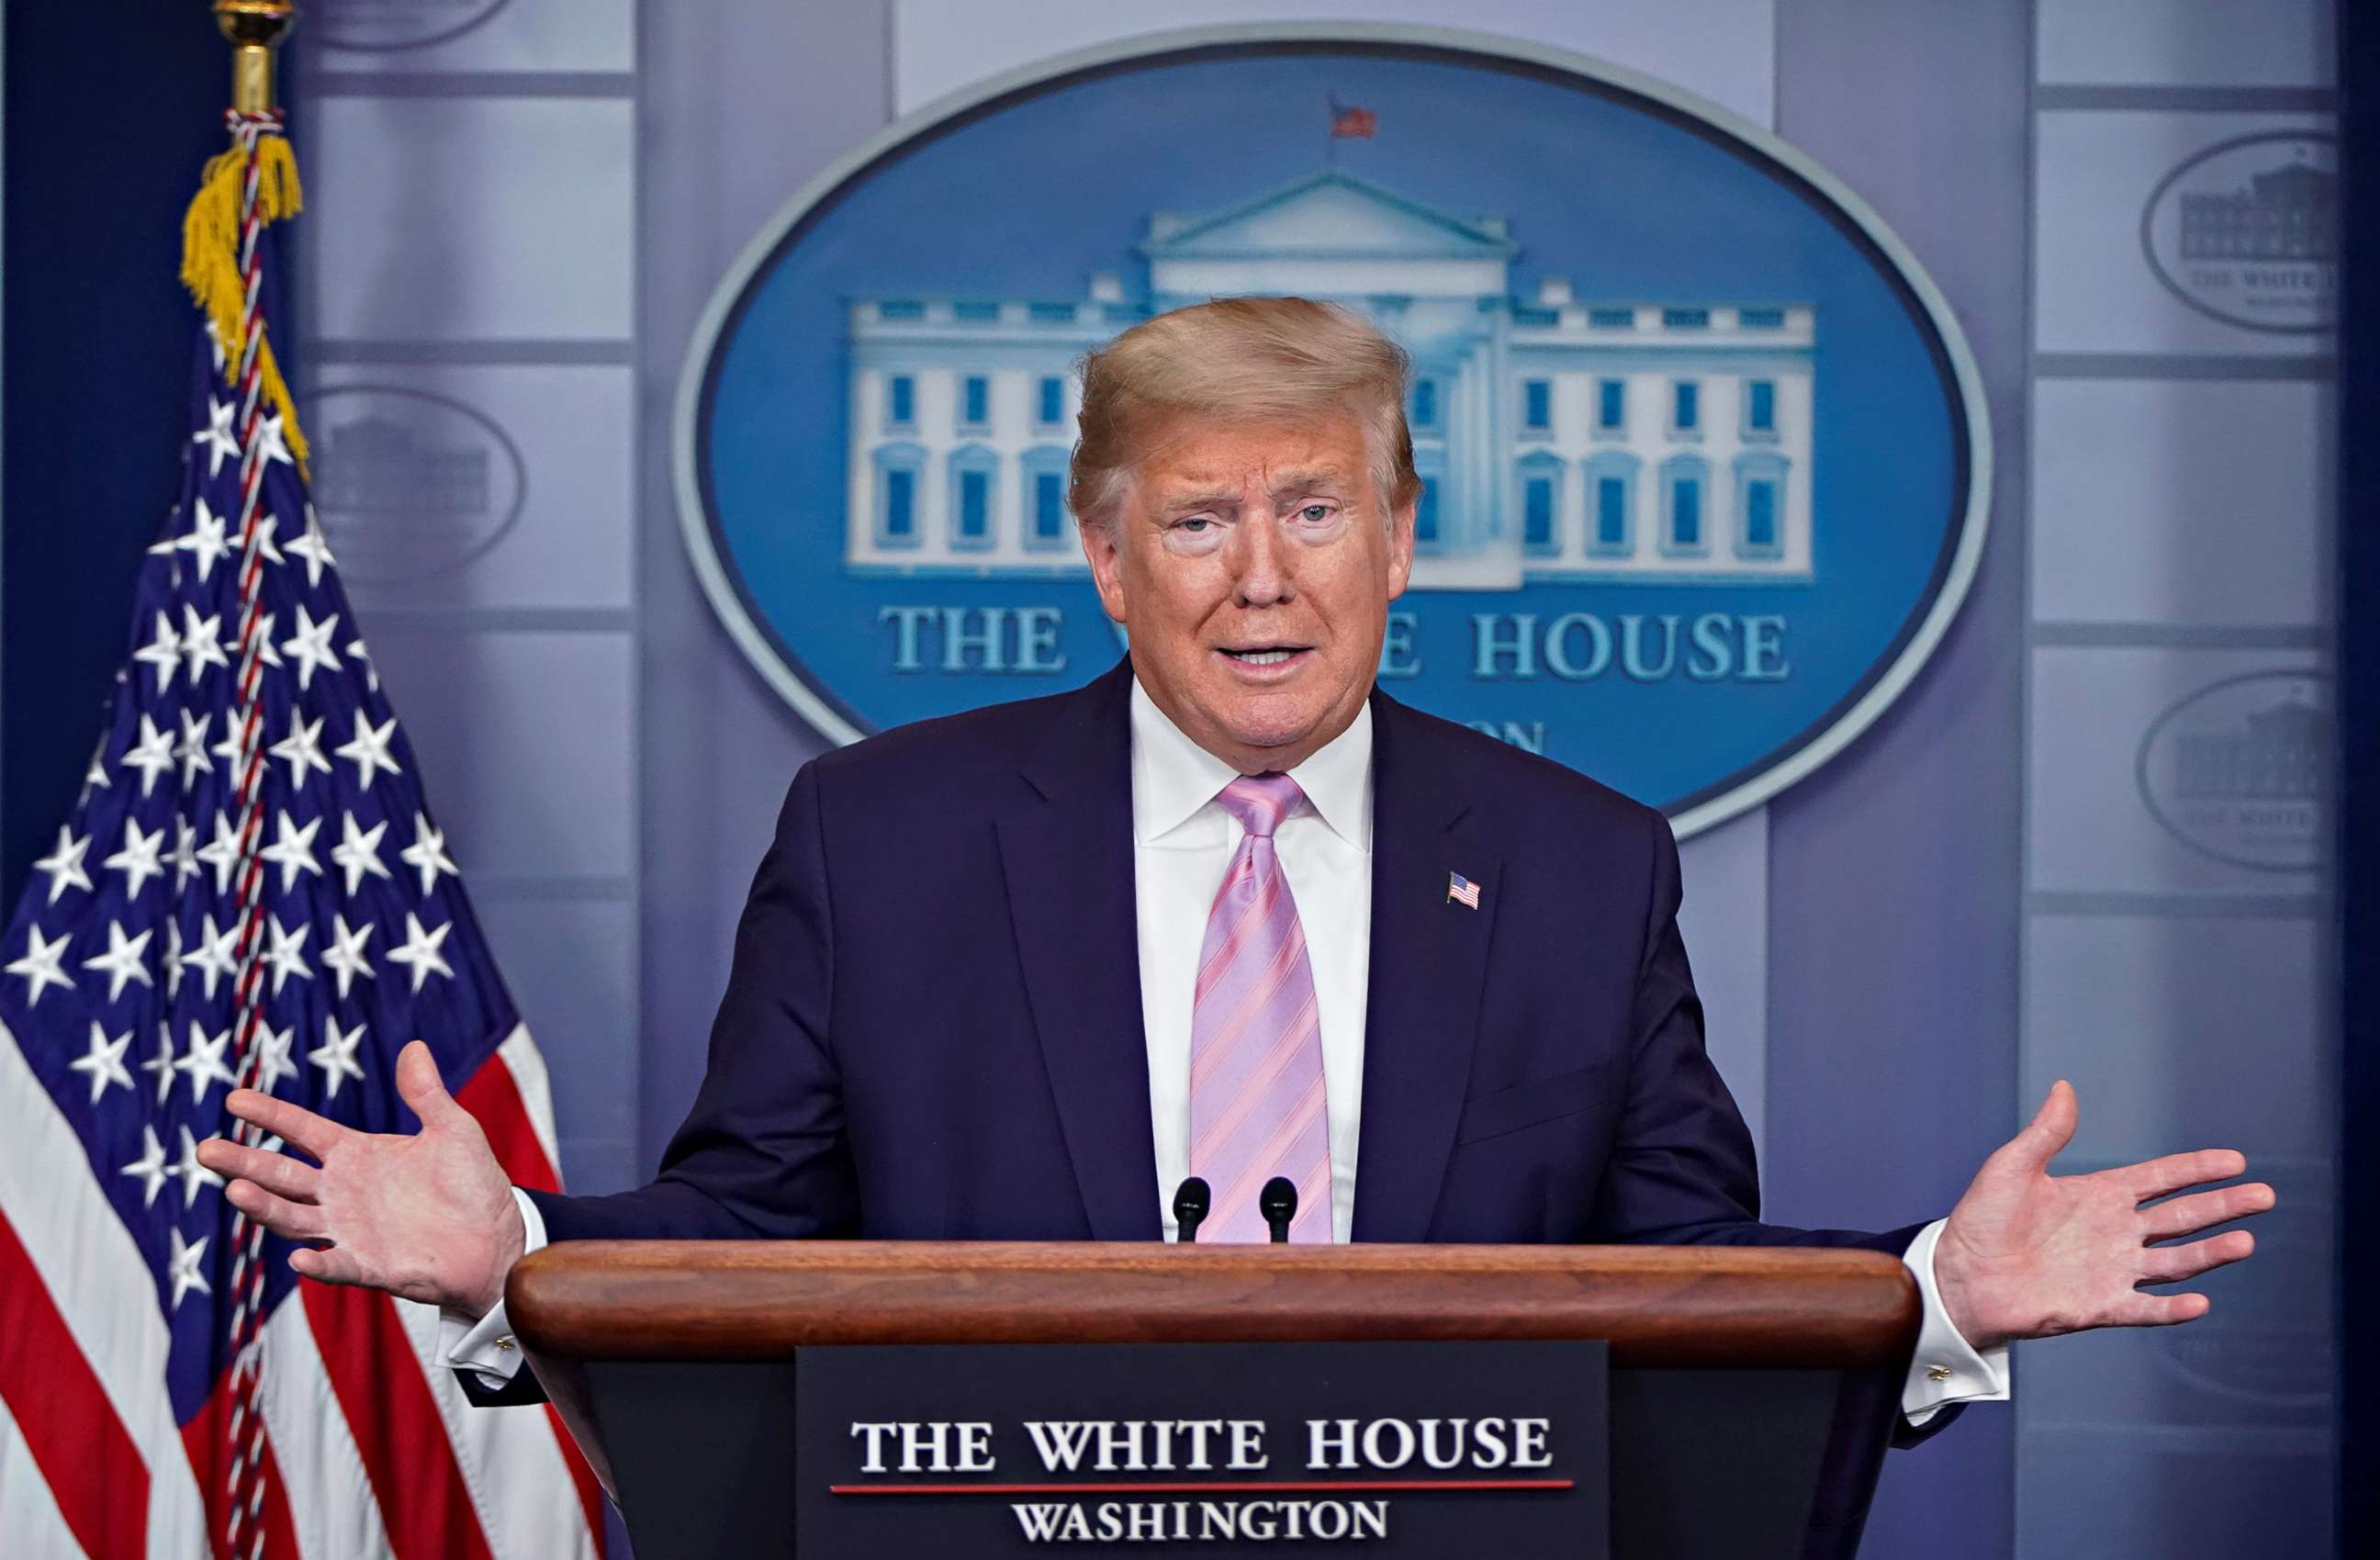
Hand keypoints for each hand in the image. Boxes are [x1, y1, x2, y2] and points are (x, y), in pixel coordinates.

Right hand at [194, 1039, 526, 1317]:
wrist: (499, 1237)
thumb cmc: (471, 1183)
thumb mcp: (452, 1130)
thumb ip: (426, 1094)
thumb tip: (415, 1047)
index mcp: (356, 1155)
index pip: (302, 1130)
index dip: (271, 1115)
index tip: (235, 1098)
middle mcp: (342, 1192)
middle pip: (281, 1175)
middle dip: (243, 1163)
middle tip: (205, 1150)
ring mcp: (350, 1230)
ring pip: (294, 1218)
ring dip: (265, 1208)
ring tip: (236, 1192)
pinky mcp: (370, 1266)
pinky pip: (337, 1265)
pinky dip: (318, 1263)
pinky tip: (300, 1258)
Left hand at [1931, 1080, 2272, 1350]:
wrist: (1959, 1276)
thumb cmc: (1981, 1221)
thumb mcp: (2011, 1168)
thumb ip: (2046, 1133)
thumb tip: (2065, 1087)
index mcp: (2100, 1196)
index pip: (2161, 1179)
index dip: (2197, 1169)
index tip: (2236, 1160)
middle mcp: (2115, 1233)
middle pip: (2181, 1218)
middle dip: (2222, 1206)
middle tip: (2264, 1195)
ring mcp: (2112, 1270)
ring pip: (2174, 1262)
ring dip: (2209, 1253)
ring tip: (2245, 1240)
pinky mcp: (2099, 1306)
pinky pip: (2143, 1308)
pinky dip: (2170, 1308)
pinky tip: (2199, 1303)